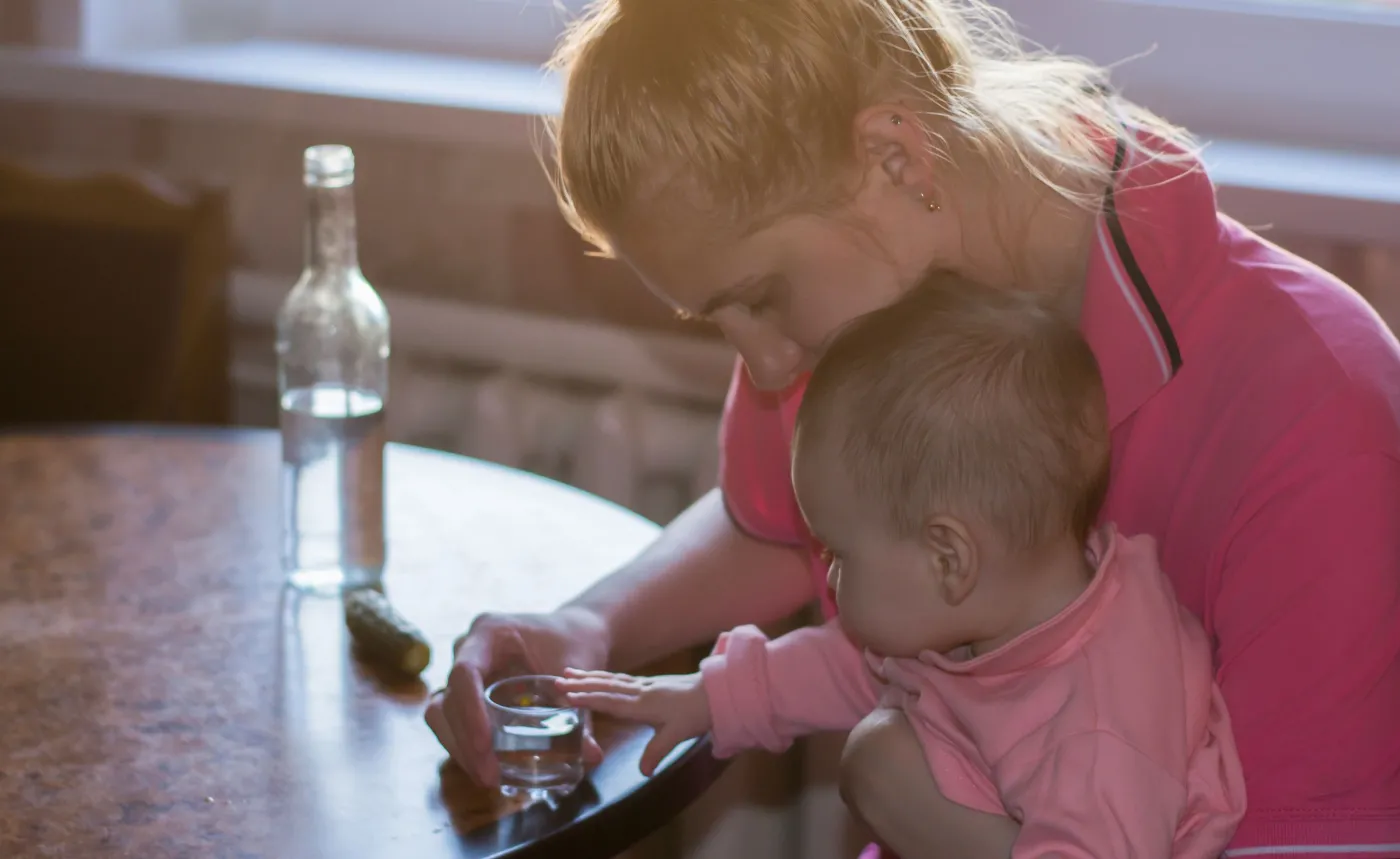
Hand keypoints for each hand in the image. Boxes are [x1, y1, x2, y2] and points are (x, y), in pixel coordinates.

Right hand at [424, 607, 607, 786]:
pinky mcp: (468, 691)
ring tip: (488, 779)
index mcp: (489, 631)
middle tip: (489, 776)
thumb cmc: (574, 640)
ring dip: (459, 749)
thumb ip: (582, 709)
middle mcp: (467, 648)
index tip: (485, 746)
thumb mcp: (578, 669)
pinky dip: (466, 746)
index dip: (470, 711)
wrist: (572, 632)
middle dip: (464, 742)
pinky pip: (453, 721)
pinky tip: (487, 769)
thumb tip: (591, 755)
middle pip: (447, 699)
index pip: (465, 671)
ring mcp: (464, 671)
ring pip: (441, 714)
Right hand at [558, 668, 711, 775]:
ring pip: (612, 680)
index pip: (610, 701)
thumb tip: (643, 772)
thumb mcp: (677, 736)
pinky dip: (605, 677)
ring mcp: (644, 685)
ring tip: (570, 672)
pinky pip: (621, 679)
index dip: (588, 699)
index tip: (567, 696)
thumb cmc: (696, 714)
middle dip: (581, 684)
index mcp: (643, 704)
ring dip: (590, 677)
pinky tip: (600, 678)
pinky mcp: (650, 683)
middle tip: (558, 679)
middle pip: (606, 686)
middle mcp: (640, 691)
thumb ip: (657, 752)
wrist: (715, 692)